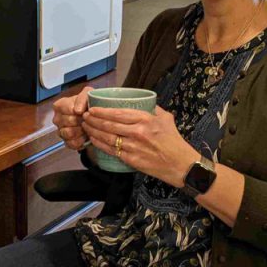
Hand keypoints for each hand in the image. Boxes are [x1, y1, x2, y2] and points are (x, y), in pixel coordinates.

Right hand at [51, 86, 92, 150]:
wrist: (95, 118)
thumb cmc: (89, 105)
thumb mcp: (88, 94)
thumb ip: (82, 97)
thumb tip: (77, 110)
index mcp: (59, 105)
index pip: (66, 108)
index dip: (78, 110)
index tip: (85, 110)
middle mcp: (57, 119)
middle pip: (69, 121)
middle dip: (81, 120)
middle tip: (88, 119)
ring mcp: (60, 131)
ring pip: (69, 133)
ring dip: (81, 130)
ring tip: (87, 127)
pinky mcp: (66, 142)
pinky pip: (72, 143)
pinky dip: (81, 140)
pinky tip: (85, 136)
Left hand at [82, 105, 198, 186]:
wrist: (182, 165)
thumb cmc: (174, 141)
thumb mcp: (166, 119)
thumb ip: (152, 109)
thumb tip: (141, 101)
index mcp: (145, 119)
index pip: (117, 113)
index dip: (101, 111)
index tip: (92, 109)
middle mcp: (138, 132)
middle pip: (109, 125)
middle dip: (93, 120)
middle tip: (84, 117)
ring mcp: (134, 147)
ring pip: (107, 137)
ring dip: (93, 132)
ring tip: (85, 127)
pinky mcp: (132, 160)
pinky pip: (111, 151)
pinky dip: (100, 145)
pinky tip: (93, 140)